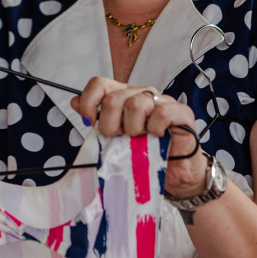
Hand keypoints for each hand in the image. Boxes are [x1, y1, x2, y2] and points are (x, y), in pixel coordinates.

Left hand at [71, 76, 209, 197]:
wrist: (177, 174)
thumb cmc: (145, 154)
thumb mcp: (116, 138)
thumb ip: (97, 119)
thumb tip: (74, 101)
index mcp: (125, 95)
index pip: (99, 83)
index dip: (89, 103)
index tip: (91, 124)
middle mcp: (143, 93)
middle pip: (113, 98)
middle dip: (110, 126)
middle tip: (120, 138)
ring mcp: (164, 101)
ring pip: (136, 104)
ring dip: (134, 130)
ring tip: (140, 139)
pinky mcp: (182, 113)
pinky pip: (161, 113)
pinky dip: (155, 129)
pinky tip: (157, 137)